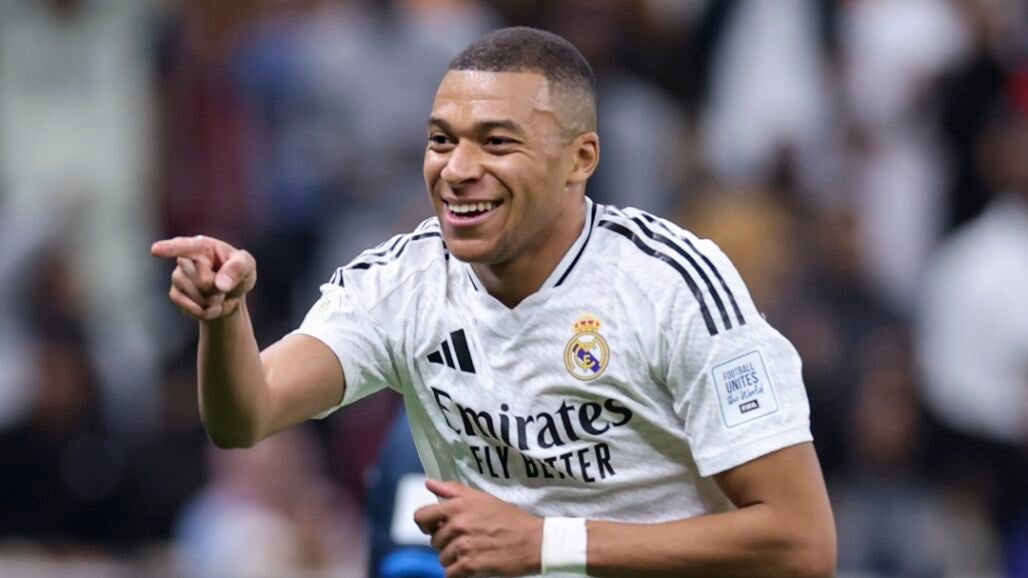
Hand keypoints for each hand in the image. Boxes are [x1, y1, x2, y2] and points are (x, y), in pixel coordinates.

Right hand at [151, 235, 255, 320]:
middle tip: (223, 283)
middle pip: (203, 281)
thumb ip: (237, 269)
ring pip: (197, 296)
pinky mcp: (175, 294)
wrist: (229, 294)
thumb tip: (220, 285)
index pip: (185, 247)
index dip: (170, 249)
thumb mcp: (247, 265)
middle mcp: (185, 259)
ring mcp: (178, 277)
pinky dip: (205, 311)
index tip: (155, 250)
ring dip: (213, 300)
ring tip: (216, 292)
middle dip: (219, 288)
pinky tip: (210, 306)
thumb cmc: (238, 272)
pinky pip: (190, 308)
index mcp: (202, 246)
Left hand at [414, 479, 542, 577]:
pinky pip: (450, 573)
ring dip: (454, 559)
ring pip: (442, 558)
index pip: (421, 517)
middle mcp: (457, 524)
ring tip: (473, 552)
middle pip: (434, 541)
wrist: (533, 540)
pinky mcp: (470, 565)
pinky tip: (473, 564)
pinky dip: (459, 572)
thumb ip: (452, 490)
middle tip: (466, 540)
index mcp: (457, 506)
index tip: (437, 528)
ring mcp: (463, 545)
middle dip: (447, 543)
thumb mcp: (481, 498)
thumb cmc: (508, 518)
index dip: (426, 525)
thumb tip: (429, 483)